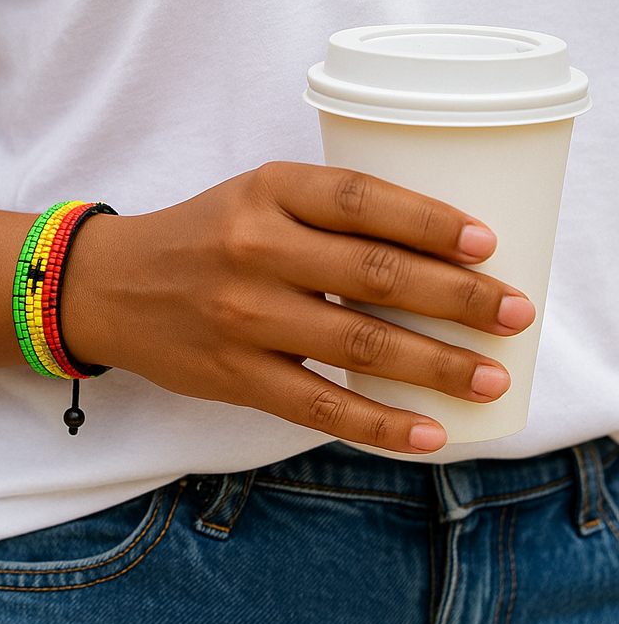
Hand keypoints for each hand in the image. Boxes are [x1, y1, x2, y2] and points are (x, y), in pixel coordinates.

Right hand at [61, 162, 535, 454]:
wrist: (109, 286)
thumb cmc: (198, 237)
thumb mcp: (252, 198)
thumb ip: (323, 214)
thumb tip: (428, 254)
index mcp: (265, 191)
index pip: (362, 198)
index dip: (431, 221)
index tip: (487, 245)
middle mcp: (255, 248)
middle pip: (374, 272)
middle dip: (457, 297)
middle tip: (514, 313)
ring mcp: (242, 315)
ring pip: (356, 341)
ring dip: (434, 364)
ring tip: (489, 377)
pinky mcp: (233, 374)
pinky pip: (318, 403)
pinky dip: (379, 421)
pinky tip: (425, 432)